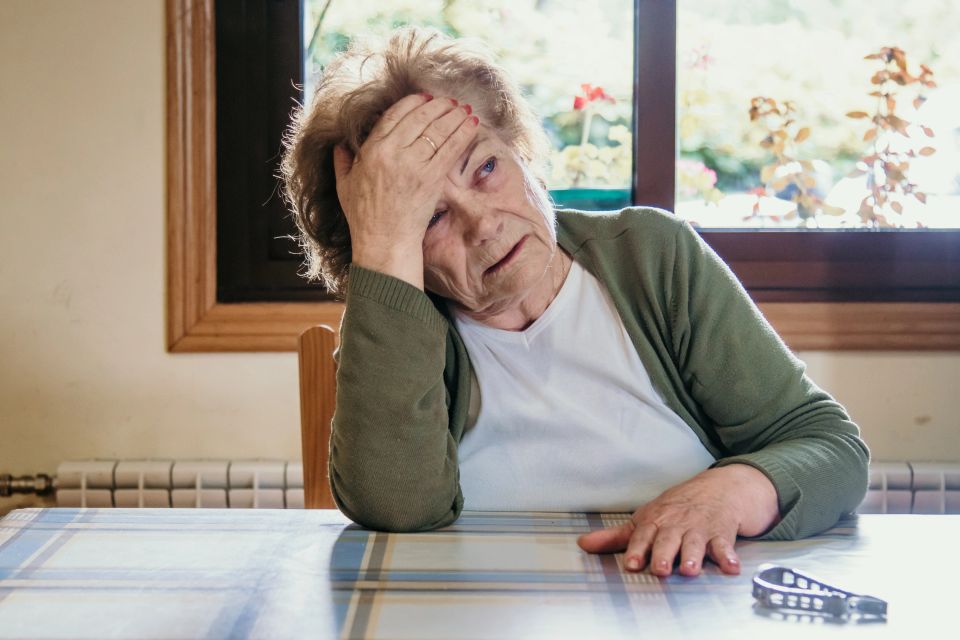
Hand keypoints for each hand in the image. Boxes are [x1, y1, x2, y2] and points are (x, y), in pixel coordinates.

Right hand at [332, 93, 478, 287]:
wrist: (385, 242)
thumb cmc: (364, 216)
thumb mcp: (344, 184)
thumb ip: (342, 160)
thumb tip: (341, 143)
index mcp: (371, 150)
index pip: (395, 114)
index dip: (414, 102)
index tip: (426, 97)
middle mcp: (393, 153)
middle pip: (421, 117)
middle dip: (439, 105)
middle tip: (450, 100)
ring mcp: (415, 165)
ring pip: (438, 130)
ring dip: (454, 115)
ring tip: (464, 109)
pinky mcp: (433, 178)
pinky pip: (450, 148)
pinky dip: (462, 134)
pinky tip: (471, 125)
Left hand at [577, 464, 779, 576]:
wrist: (718, 487)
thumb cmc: (676, 508)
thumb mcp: (645, 518)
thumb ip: (615, 537)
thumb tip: (583, 545)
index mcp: (655, 521)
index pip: (643, 535)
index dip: (637, 549)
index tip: (632, 564)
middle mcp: (676, 525)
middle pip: (669, 540)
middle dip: (664, 554)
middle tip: (661, 570)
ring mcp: (699, 528)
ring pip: (695, 543)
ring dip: (694, 556)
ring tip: (691, 570)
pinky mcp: (721, 532)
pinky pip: (725, 545)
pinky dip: (729, 555)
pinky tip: (731, 567)